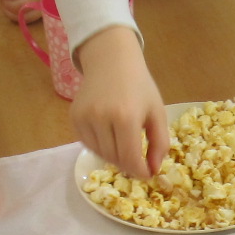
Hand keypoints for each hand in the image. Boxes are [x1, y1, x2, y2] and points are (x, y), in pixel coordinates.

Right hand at [72, 27, 169, 175]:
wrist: (111, 60)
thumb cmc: (139, 85)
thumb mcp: (157, 111)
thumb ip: (160, 142)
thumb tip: (153, 170)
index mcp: (126, 116)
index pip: (130, 158)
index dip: (140, 171)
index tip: (147, 174)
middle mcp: (101, 118)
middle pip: (115, 158)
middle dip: (129, 164)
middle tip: (138, 161)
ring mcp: (84, 118)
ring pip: (100, 154)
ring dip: (115, 157)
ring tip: (125, 146)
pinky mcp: (74, 117)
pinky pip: (88, 144)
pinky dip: (100, 147)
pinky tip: (110, 136)